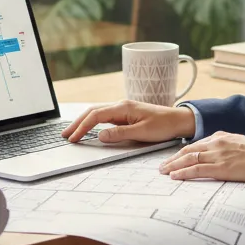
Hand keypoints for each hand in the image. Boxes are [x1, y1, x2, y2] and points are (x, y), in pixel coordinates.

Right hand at [61, 100, 194, 143]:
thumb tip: (100, 135)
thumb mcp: (142, 132)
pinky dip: (93, 122)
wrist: (178, 120)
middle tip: (65, 135)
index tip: (73, 138)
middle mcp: (121, 106)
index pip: (96, 116)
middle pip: (93, 112)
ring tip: (72, 133)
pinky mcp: (126, 115)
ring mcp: (123, 109)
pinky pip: (105, 117)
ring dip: (84, 122)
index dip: (82, 127)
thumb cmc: (163, 125)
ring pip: (97, 113)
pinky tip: (88, 129)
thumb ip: (120, 134)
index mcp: (123, 107)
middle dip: (77, 123)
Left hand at [159, 131, 244, 181]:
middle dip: (173, 159)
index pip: (196, 144)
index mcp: (221, 137)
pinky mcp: (220, 167)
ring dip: (173, 166)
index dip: (182, 152)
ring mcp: (217, 155)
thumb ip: (226, 147)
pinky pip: (196, 170)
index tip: (174, 158)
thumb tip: (218, 156)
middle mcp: (216, 143)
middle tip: (162, 166)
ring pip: (188, 159)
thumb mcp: (239, 144)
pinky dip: (183, 173)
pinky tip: (175, 176)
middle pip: (188, 151)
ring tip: (163, 172)